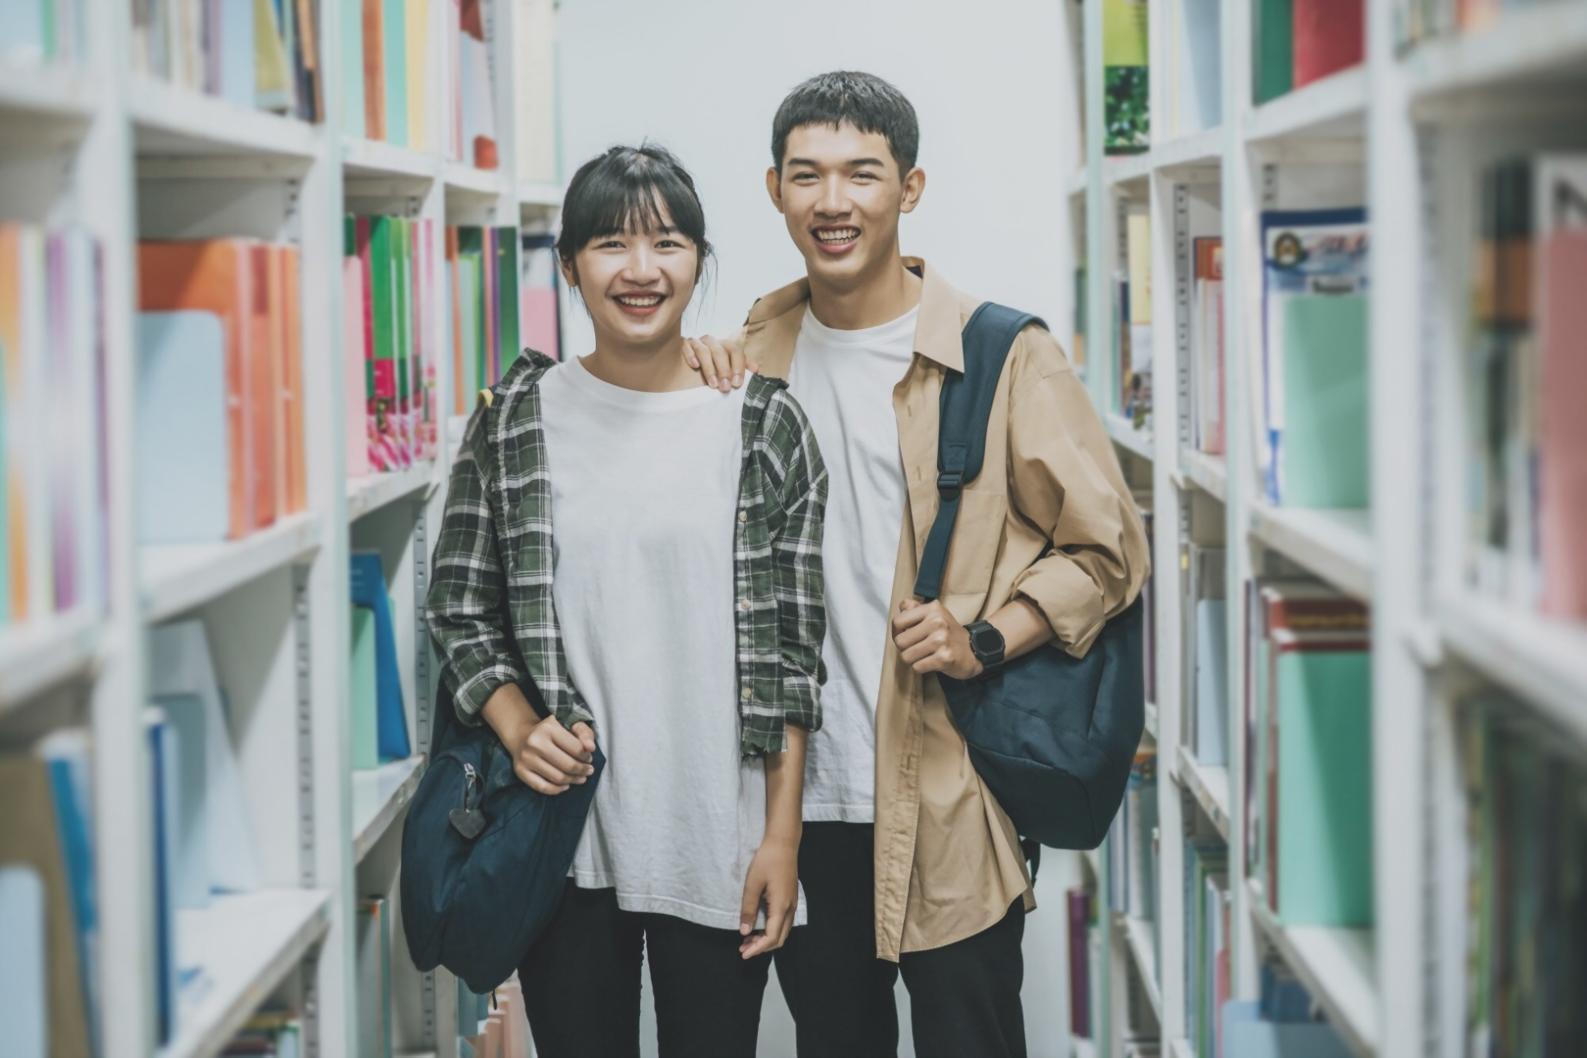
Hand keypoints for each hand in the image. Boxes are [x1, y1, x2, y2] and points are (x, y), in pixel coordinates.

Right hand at [505, 713, 596, 795]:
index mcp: (548, 728)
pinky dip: (557, 789)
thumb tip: (591, 748)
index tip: (589, 758)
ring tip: (580, 778)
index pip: (576, 748)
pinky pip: (543, 787)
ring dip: (573, 780)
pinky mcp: (520, 771)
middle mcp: (535, 743)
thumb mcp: (569, 724)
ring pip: (557, 778)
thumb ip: (584, 733)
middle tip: (588, 770)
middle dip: (582, 770)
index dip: (587, 757)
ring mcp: (526, 758)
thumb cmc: (550, 731)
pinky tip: (566, 785)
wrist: (521, 735)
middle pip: (567, 765)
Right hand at [682, 334, 756, 392]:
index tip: (737, 383)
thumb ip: (741, 372)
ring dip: (710, 368)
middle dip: (724, 370)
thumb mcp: (728, 377)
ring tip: (713, 384)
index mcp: (727, 347)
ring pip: (705, 350)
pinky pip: (688, 346)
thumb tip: (756, 369)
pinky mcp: (685, 346)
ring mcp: (699, 343)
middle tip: (725, 387)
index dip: (738, 366)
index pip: (736, 351)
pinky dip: (691, 355)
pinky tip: (695, 365)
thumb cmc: (712, 380)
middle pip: (721, 351)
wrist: (690, 385)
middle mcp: (714, 343)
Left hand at [738, 837, 798, 958]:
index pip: (772, 937)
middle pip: (779, 939)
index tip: (743, 953)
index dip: (757, 949)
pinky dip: (772, 930)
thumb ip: (749, 909)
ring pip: (782, 931)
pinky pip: (783, 923)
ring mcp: (792, 904)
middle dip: (761, 947)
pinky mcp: (791, 899)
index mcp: (781, 906)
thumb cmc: (767, 860)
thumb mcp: (752, 884)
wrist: (783, 843)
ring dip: (766, 939)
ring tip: (748, 940)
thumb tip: (745, 932)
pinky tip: (759, 926)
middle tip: (743, 948)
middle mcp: (790, 908)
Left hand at [892, 598, 983, 678]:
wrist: (974, 649)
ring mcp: (941, 640)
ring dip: (912, 659)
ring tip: (924, 655)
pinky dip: (921, 668)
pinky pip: (917, 667)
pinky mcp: (944, 658)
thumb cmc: (949, 633)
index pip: (897, 621)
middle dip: (904, 648)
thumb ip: (915, 608)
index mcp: (932, 609)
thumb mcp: (935, 614)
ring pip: (906, 656)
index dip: (896, 632)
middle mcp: (937, 622)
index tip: (904, 635)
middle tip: (915, 648)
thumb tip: (901, 606)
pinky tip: (931, 662)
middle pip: (900, 641)